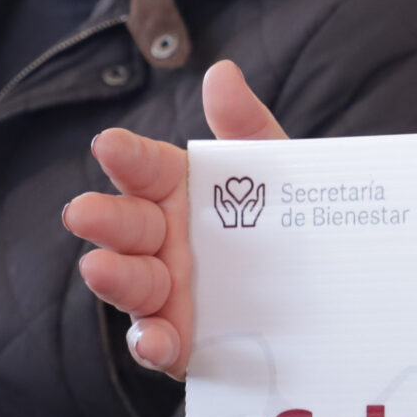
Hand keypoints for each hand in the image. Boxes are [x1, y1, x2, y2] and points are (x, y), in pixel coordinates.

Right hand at [61, 60, 286, 380]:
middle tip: (84, 212)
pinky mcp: (184, 340)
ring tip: (100, 268)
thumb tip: (222, 72)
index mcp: (178, 190)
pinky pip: (160, 344)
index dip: (127, 156)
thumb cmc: (286, 221)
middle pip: (126, 225)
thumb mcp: (278, 172)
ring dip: (114, 278)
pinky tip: (155, 342)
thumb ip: (247, 127)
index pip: (144, 167)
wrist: (332, 293)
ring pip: (132, 285)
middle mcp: (163, 240)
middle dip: (104, 218)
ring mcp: (168, 292)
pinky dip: (153, 344)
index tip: (110, 144)